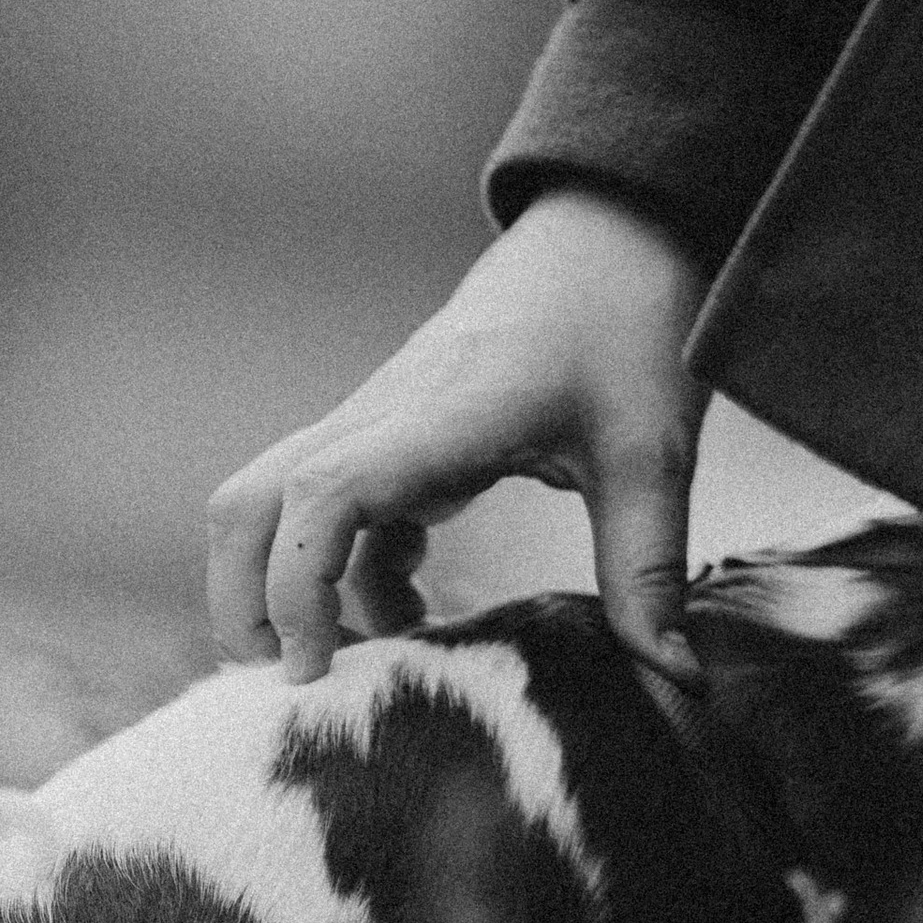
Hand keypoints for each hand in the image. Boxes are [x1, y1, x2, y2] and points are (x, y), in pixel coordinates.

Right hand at [206, 187, 710, 684]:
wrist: (608, 234)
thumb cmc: (627, 325)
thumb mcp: (651, 452)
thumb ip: (647, 568)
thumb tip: (678, 682)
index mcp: (441, 416)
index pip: (323, 494)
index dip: (298, 585)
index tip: (320, 667)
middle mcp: (383, 416)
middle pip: (251, 503)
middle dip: (245, 601)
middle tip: (296, 689)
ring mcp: (377, 422)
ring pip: (273, 502)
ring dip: (283, 587)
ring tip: (352, 673)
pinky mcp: (392, 432)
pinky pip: (331, 508)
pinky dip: (344, 572)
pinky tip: (412, 620)